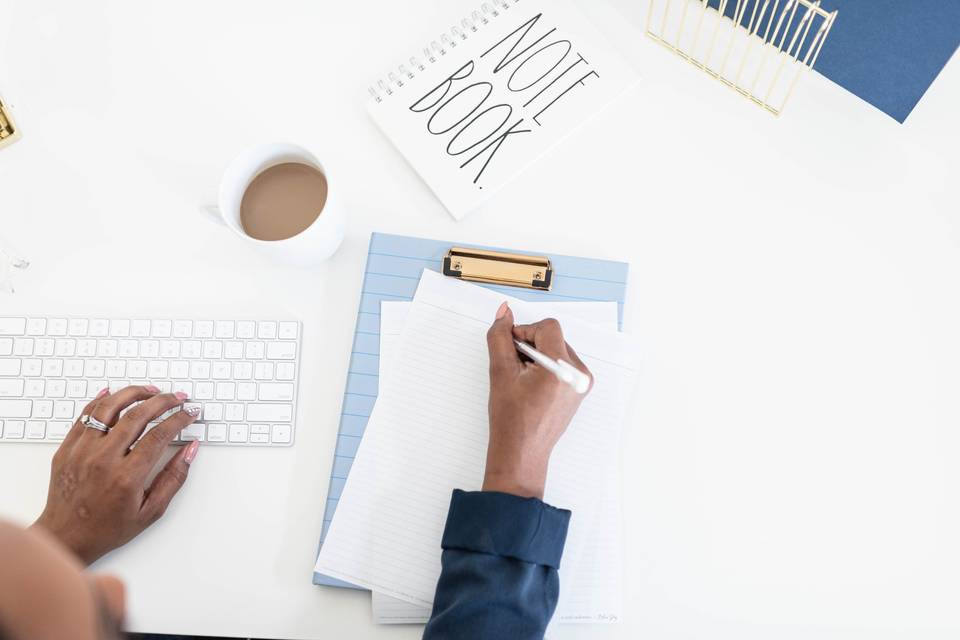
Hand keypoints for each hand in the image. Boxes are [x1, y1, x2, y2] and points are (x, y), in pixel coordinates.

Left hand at [32, 385, 200, 564]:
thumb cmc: (107, 528)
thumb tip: (190, 450)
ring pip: (109, 408)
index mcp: (127, 477)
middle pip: (138, 415)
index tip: (189, 413)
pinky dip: (100, 400)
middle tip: (176, 397)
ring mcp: (81, 452)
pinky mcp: (67, 449)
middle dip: (163, 401)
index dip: (179, 419)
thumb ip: (174, 478)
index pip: (159, 434)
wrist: (66, 537)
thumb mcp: (151, 511)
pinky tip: (113, 393)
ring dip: (133, 393)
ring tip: (149, 390)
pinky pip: (84, 416)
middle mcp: (102, 460)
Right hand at [484, 303, 591, 498]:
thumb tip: (504, 313)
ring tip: (523, 379)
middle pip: (554, 337)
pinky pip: (564, 363)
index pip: (547, 327)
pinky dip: (547, 366)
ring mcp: (582, 383)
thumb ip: (500, 337)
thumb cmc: (511, 420)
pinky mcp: (580, 389)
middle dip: (531, 345)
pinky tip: (533, 384)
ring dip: (539, 355)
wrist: (522, 452)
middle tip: (514, 367)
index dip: (525, 331)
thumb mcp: (500, 372)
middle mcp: (579, 375)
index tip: (512, 347)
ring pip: (558, 349)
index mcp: (563, 370)